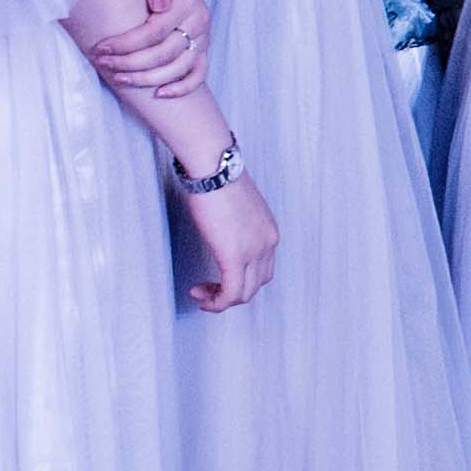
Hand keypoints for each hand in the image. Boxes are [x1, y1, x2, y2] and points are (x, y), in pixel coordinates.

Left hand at [83, 0, 209, 97]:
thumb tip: (158, 5)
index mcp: (186, 2)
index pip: (154, 32)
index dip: (126, 44)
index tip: (101, 48)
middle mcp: (198, 22)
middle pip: (164, 53)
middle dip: (130, 63)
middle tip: (103, 64)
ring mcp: (202, 37)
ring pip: (179, 68)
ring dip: (147, 78)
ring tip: (120, 79)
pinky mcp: (201, 48)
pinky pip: (198, 74)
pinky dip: (182, 87)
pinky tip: (160, 94)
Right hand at [174, 172, 279, 314]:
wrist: (214, 168)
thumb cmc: (219, 180)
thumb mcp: (238, 209)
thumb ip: (239, 228)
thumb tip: (225, 237)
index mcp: (269, 232)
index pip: (263, 270)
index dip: (241, 281)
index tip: (217, 279)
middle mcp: (268, 243)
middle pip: (256, 285)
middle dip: (230, 293)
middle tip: (206, 290)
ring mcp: (254, 251)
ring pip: (243, 294)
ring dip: (220, 300)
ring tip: (201, 294)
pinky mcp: (234, 255)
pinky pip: (230, 293)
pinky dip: (216, 302)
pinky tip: (200, 296)